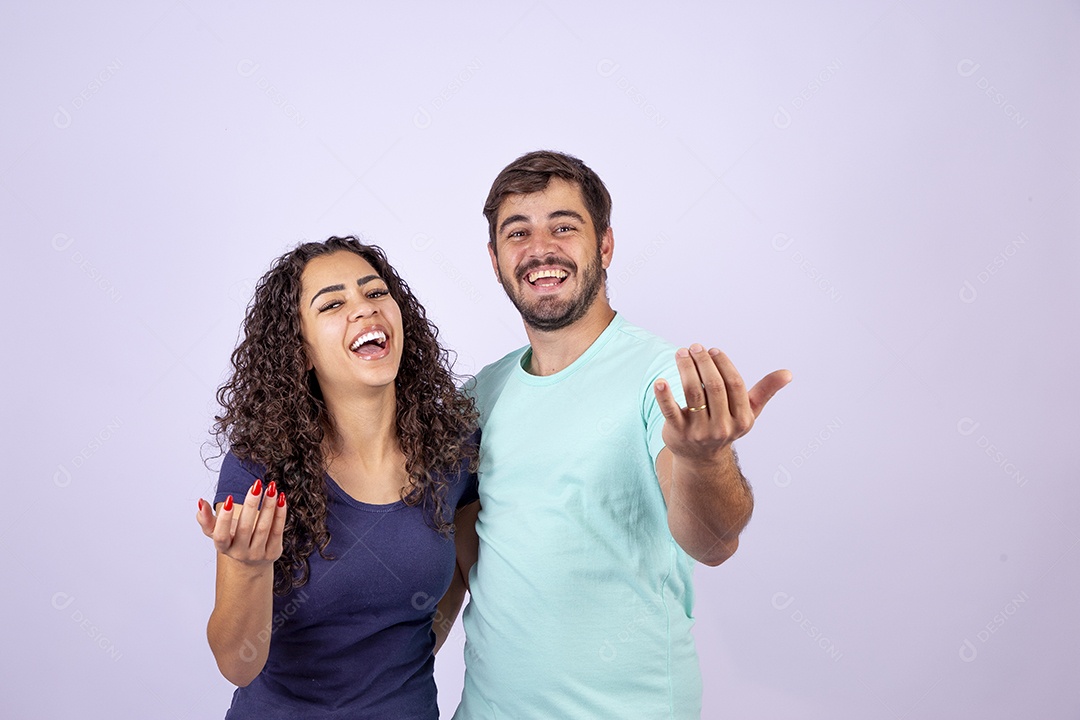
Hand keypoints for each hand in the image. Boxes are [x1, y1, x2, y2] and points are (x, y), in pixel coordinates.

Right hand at [195, 479, 286, 564]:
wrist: (252, 561)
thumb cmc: (233, 539)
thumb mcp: (217, 531)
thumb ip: (206, 519)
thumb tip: (201, 502)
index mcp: (224, 547)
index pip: (221, 536)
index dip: (224, 519)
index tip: (229, 499)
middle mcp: (240, 553)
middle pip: (245, 528)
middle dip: (251, 505)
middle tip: (257, 485)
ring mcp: (257, 554)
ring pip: (264, 528)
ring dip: (269, 506)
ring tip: (272, 488)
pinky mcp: (273, 552)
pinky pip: (277, 531)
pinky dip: (280, 514)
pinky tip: (281, 499)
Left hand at [654, 344, 790, 464]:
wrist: (701, 458)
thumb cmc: (727, 425)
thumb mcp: (748, 412)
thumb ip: (765, 391)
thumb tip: (788, 373)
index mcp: (742, 420)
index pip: (734, 385)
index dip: (723, 364)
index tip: (713, 350)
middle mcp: (722, 427)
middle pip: (713, 386)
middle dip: (704, 362)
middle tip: (694, 347)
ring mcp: (699, 432)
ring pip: (693, 393)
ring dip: (686, 368)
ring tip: (681, 353)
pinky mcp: (678, 433)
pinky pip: (670, 411)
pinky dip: (664, 395)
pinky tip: (660, 381)